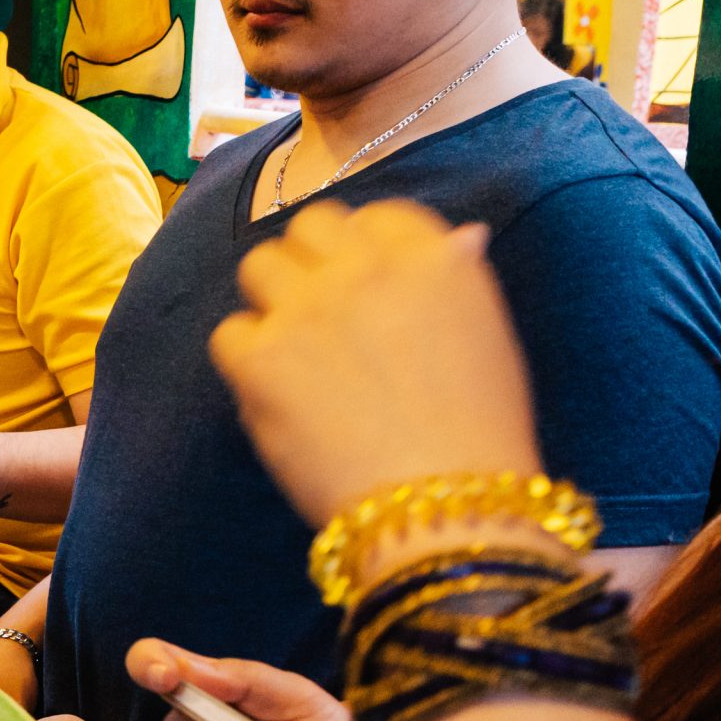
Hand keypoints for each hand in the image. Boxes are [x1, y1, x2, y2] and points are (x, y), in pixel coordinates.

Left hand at [210, 199, 540, 527]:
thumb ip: (458, 282)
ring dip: (272, 299)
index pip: (377, 215)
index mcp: (432, 258)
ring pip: (260, 265)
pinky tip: (275, 391)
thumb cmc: (479, 433)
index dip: (364, 246)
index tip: (365, 281)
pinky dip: (245, 359)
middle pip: (310, 226)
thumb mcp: (490, 341)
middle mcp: (366, 269)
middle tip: (321, 310)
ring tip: (294, 348)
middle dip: (311, 261)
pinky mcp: (260, 357)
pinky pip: (229, 333)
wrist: (443, 505)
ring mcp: (307, 309)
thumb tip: (463, 235)